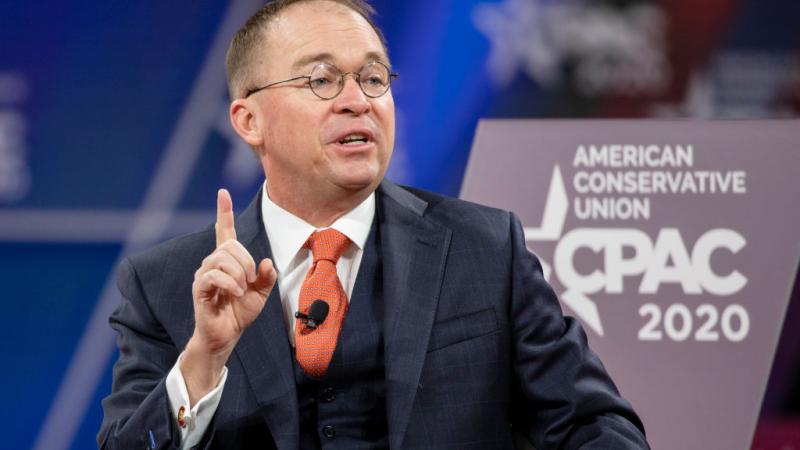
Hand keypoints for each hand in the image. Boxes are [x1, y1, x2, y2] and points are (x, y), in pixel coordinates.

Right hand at [182, 189, 276, 403]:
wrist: (227, 336)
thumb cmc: (240, 313)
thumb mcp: (261, 293)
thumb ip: (266, 277)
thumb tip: (267, 262)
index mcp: (228, 262)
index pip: (224, 231)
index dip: (223, 212)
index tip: (223, 193)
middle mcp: (213, 264)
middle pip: (229, 244)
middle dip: (246, 259)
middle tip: (252, 279)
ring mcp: (204, 275)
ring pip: (221, 258)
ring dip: (239, 271)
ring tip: (243, 288)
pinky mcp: (200, 289)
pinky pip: (213, 275)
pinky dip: (229, 282)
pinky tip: (236, 292)